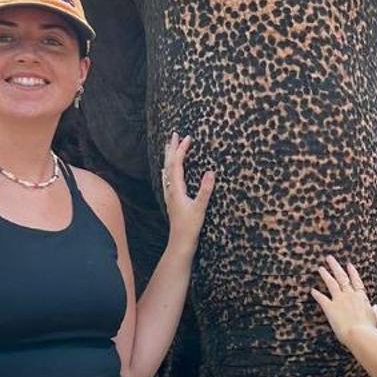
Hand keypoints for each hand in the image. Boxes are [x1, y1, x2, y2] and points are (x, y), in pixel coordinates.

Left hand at [162, 134, 214, 248]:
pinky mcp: (172, 200)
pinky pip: (167, 180)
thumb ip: (205, 190)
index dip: (181, 150)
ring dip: (168, 157)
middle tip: (174, 134)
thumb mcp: (200, 207)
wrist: (180, 241)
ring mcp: (170, 194)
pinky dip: (167, 170)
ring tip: (168, 146)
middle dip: (171, 149)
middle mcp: (170, 189)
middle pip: (169, 164)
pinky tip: (165, 171)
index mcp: (176, 189)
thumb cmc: (190, 226)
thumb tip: (210, 172)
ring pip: (167, 171)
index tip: (187, 138)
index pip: (177, 164)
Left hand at [311, 255, 376, 348]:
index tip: (349, 265)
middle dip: (335, 266)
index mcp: (361, 297)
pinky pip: (321, 298)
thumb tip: (376, 307)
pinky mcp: (330, 307)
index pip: (356, 280)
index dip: (352, 272)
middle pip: (342, 277)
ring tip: (320, 268)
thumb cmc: (368, 328)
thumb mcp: (374, 317)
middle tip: (329, 258)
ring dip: (325, 275)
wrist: (359, 333)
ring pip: (331, 283)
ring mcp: (339, 300)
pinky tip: (312, 290)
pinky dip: (316, 294)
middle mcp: (350, 295)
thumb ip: (374, 310)